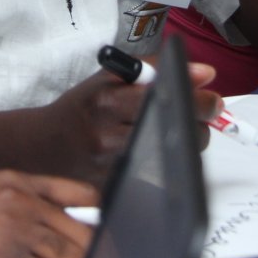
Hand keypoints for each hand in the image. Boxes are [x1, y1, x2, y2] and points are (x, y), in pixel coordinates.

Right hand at [34, 61, 221, 183]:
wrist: (44, 146)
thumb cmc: (82, 108)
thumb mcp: (110, 78)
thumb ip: (156, 69)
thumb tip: (205, 74)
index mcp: (108, 102)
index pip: (169, 99)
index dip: (201, 102)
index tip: (213, 100)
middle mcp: (109, 136)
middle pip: (179, 134)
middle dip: (198, 124)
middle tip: (197, 115)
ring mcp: (112, 167)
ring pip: (175, 157)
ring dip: (185, 144)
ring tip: (169, 131)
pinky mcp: (117, 188)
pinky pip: (161, 175)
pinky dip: (166, 161)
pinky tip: (154, 150)